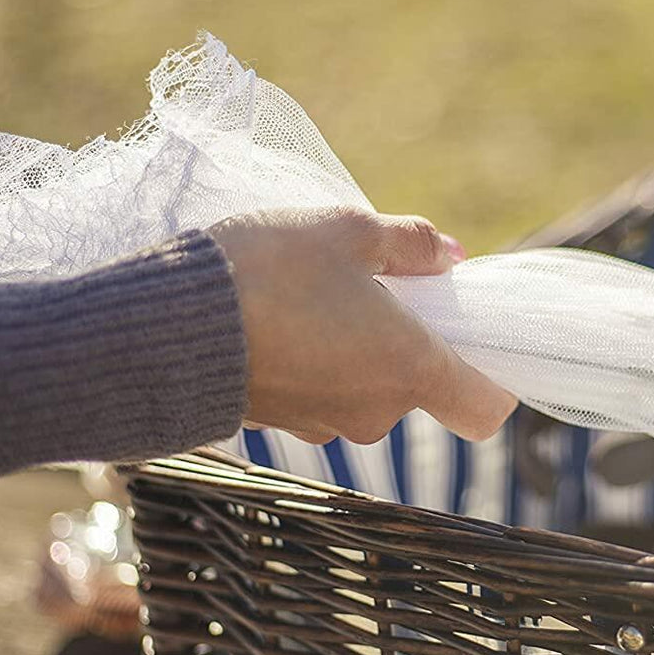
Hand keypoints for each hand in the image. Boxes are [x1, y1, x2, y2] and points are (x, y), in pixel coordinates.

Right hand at [207, 207, 517, 444]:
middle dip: (400, 339)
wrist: (165, 321)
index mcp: (410, 368)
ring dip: (351, 348)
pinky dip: (311, 360)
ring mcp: (324, 424)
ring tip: (311, 294)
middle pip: (416, 385)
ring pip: (362, 387)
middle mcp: (375, 411)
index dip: (488, 376)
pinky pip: (317, 391)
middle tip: (365, 284)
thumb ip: (412, 244)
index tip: (465, 335)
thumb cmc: (270, 269)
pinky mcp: (279, 424)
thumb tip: (452, 256)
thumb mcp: (348, 231)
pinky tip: (278, 317)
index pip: (485, 408)